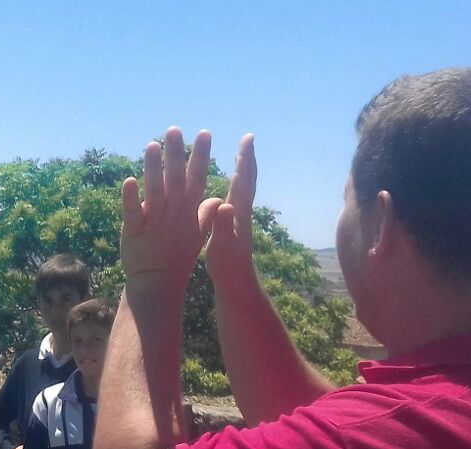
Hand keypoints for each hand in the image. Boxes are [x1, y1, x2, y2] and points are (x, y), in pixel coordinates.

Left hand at [120, 127, 214, 289]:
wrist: (158, 282)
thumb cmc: (178, 256)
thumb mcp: (199, 234)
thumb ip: (206, 213)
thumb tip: (219, 199)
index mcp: (188, 211)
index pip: (196, 178)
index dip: (200, 156)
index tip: (204, 134)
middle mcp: (173, 213)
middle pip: (175, 179)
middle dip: (176, 154)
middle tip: (174, 130)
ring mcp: (153, 221)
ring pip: (154, 190)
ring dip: (153, 168)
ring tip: (152, 145)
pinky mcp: (134, 230)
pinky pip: (132, 211)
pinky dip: (130, 197)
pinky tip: (129, 180)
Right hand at [203, 134, 258, 291]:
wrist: (237, 286)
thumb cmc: (227, 268)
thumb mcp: (221, 246)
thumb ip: (222, 225)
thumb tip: (224, 204)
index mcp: (237, 214)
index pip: (242, 181)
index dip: (244, 160)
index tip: (247, 139)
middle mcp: (242, 213)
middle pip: (247, 181)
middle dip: (247, 160)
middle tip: (248, 141)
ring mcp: (240, 221)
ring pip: (243, 190)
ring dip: (243, 172)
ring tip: (241, 158)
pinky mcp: (235, 229)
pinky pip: (236, 201)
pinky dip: (235, 188)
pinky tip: (229, 189)